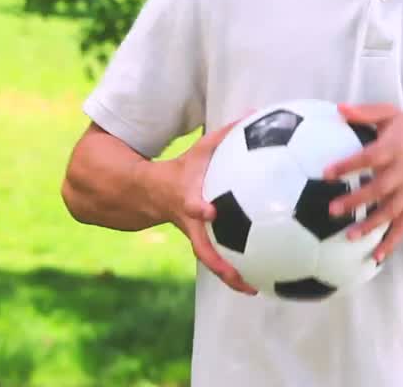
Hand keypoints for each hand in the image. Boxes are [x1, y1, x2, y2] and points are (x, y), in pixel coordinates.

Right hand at [153, 117, 257, 295]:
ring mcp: (193, 234)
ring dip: (228, 275)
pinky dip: (233, 271)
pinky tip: (259, 282)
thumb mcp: (202, 148)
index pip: (191, 202)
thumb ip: (229, 133)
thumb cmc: (183, 167)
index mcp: (188, 196)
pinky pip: (216, 259)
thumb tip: (257, 112)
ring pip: (208, 259)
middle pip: (201, 245)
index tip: (209, 211)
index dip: (198, 206)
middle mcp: (190, 220)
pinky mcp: (200, 242)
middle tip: (240, 276)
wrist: (144, 192)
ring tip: (253, 290)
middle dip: (218, 261)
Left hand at [324, 103, 402, 262]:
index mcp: (394, 148)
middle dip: (357, 201)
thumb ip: (365, 112)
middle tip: (332, 210)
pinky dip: (392, 242)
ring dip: (371, 225)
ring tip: (350, 237)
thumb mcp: (392, 114)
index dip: (349, 165)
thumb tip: (338, 109)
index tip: (327, 173)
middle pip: (379, 188)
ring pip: (390, 211)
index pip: (369, 157)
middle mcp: (402, 172)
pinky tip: (376, 257)